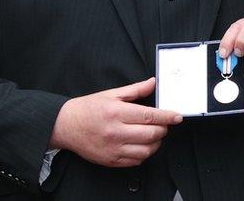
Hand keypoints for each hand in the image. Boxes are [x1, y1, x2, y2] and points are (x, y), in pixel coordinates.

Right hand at [48, 77, 181, 166]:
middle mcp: (116, 132)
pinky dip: (144, 153)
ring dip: (156, 143)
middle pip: (151, 134)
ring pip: (146, 150)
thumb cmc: (88, 108)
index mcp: (116, 112)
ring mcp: (113, 148)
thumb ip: (135, 90)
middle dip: (163, 129)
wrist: (66, 126)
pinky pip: (136, 161)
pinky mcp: (111, 160)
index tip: (177, 116)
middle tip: (163, 124)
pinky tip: (142, 144)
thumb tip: (153, 82)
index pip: (150, 116)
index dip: (167, 116)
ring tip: (154, 135)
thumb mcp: (111, 94)